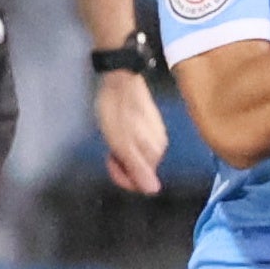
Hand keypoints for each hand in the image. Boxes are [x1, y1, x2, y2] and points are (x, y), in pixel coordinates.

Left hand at [94, 69, 167, 195]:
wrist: (119, 77)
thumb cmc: (117, 110)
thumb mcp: (122, 144)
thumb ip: (137, 168)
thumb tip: (153, 190)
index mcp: (154, 153)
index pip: (141, 182)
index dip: (123, 176)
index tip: (110, 161)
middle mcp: (160, 145)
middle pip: (141, 169)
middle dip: (123, 165)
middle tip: (109, 149)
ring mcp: (156, 133)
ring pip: (138, 155)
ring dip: (123, 153)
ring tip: (112, 137)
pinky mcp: (150, 122)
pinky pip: (138, 142)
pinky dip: (126, 141)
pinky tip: (117, 130)